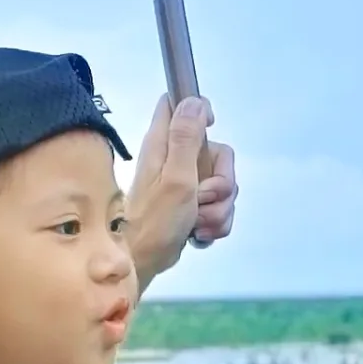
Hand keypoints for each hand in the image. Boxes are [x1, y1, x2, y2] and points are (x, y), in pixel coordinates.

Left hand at [125, 94, 237, 285]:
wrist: (140, 262)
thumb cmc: (154, 221)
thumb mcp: (175, 177)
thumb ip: (186, 139)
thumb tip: (195, 101)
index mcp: (163, 143)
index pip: (180, 102)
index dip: (200, 109)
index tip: (210, 130)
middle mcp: (173, 158)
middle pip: (218, 153)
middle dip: (222, 183)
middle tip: (204, 198)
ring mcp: (183, 183)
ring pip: (222, 186)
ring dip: (218, 210)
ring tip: (198, 223)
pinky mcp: (190, 205)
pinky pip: (218, 208)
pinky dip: (214, 223)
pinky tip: (199, 233)